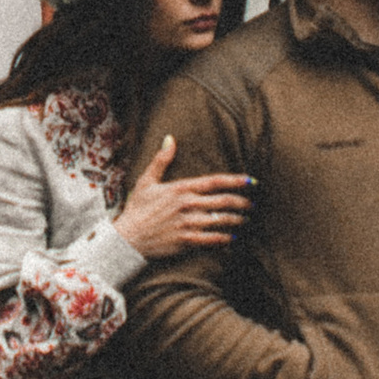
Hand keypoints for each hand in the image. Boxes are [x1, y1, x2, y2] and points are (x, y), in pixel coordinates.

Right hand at [119, 136, 254, 260]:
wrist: (127, 238)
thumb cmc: (137, 209)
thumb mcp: (146, 181)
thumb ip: (161, 160)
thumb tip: (170, 138)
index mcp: (181, 188)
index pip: (215, 181)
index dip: (236, 181)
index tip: (251, 181)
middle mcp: (187, 204)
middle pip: (224, 201)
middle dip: (242, 203)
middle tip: (252, 204)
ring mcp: (188, 223)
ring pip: (221, 220)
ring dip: (237, 220)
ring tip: (245, 220)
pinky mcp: (186, 240)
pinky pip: (212, 239)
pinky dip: (225, 238)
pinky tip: (232, 238)